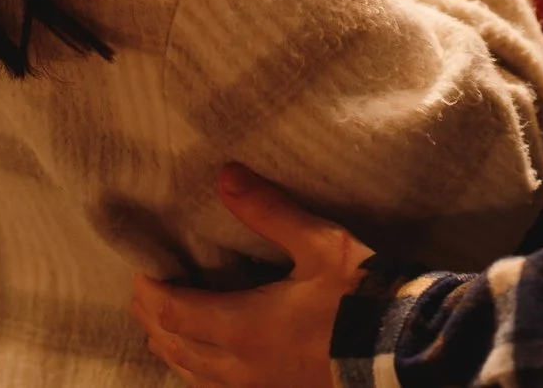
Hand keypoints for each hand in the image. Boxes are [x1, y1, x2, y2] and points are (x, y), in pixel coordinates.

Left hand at [129, 165, 368, 387]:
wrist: (400, 353)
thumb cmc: (361, 298)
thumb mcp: (319, 245)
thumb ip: (269, 210)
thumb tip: (227, 175)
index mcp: (243, 327)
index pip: (174, 312)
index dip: (150, 292)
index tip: (142, 269)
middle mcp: (239, 366)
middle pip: (176, 345)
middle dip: (154, 319)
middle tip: (143, 294)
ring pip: (194, 374)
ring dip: (172, 348)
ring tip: (161, 329)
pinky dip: (198, 372)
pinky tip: (204, 365)